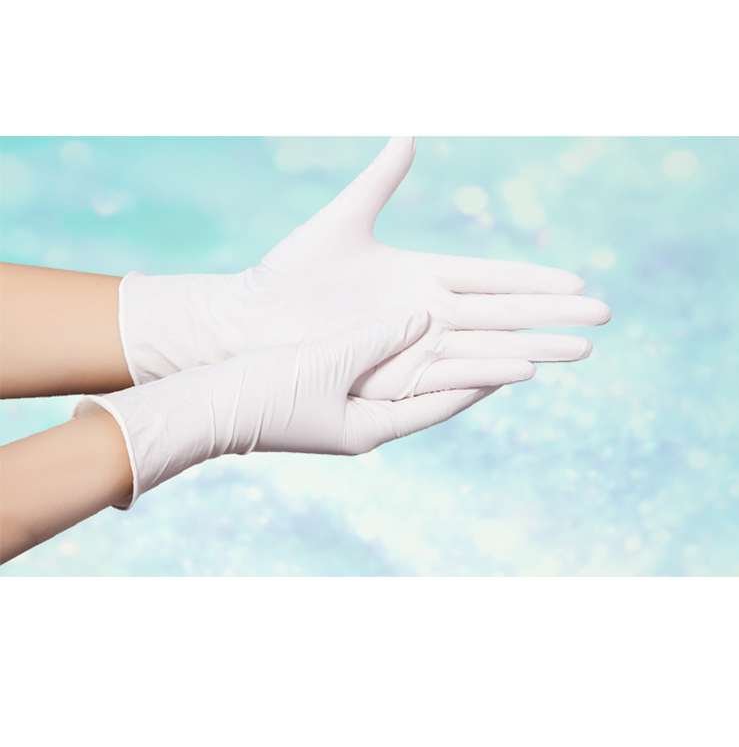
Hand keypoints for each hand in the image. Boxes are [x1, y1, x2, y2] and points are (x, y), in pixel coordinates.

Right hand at [75, 311, 501, 508]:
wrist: (206, 406)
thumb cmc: (263, 393)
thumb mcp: (327, 363)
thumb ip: (378, 338)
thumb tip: (422, 317)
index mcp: (372, 429)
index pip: (444, 403)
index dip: (486, 380)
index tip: (525, 360)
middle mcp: (367, 425)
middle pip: (433, 395)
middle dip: (473, 372)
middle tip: (515, 350)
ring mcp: (348, 412)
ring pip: (408, 382)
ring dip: (440, 360)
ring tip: (474, 337)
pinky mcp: (329, 394)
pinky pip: (380, 371)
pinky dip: (404, 352)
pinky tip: (416, 332)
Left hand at [120, 137, 609, 398]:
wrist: (253, 320)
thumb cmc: (292, 273)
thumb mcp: (344, 218)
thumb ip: (382, 178)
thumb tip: (410, 132)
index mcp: (423, 276)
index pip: (494, 278)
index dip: (536, 281)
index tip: (579, 281)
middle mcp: (428, 313)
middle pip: (504, 314)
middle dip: (554, 315)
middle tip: (605, 318)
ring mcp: (414, 344)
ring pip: (488, 346)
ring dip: (536, 347)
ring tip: (583, 351)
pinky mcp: (395, 371)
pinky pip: (452, 371)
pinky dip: (489, 369)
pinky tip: (525, 369)